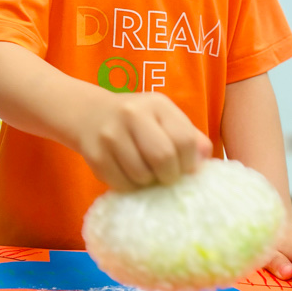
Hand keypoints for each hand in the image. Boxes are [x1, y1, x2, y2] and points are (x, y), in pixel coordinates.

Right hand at [76, 90, 211, 191]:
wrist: (89, 114)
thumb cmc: (138, 121)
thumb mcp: (165, 118)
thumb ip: (189, 137)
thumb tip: (202, 161)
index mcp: (157, 104)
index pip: (184, 140)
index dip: (188, 162)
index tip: (184, 167)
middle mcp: (132, 114)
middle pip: (163, 158)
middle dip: (169, 175)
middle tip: (165, 176)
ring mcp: (110, 134)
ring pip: (141, 175)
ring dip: (148, 182)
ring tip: (146, 173)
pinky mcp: (95, 156)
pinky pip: (121, 184)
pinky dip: (130, 186)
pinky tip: (129, 175)